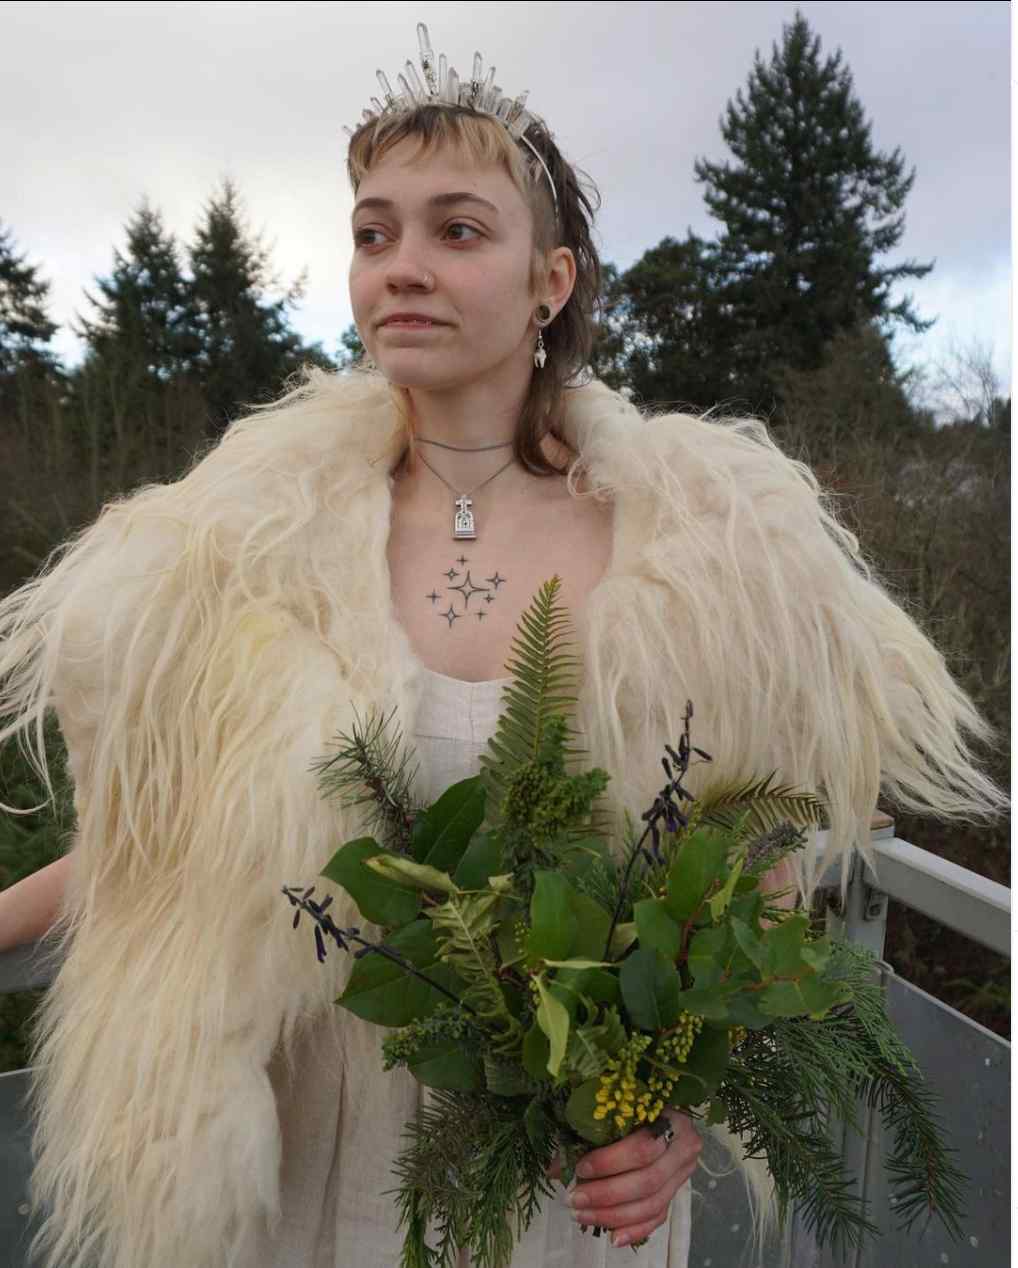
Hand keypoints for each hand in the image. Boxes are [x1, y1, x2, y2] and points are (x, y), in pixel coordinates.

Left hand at [550, 1110, 701, 1248]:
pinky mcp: (675, 1193)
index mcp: (672, 1118)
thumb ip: (588, 1132)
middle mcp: (684, 1147)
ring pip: (652, 1204)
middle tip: (575, 1199)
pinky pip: (657, 1218)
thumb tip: (555, 1167)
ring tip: (582, 1215)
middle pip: (648, 1181)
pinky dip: (634, 1230)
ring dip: (613, 1215)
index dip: (610, 1162)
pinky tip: (611, 1236)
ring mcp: (682, 1174)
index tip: (580, 1169)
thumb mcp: (614, 1108)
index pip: (643, 1147)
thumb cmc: (630, 1104)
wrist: (657, 1111)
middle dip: (607, 1194)